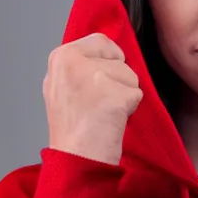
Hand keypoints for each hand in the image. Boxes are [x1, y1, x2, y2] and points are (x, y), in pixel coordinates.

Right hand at [43, 33, 142, 165]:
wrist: (75, 158)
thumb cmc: (73, 124)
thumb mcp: (64, 82)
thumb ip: (83, 62)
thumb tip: (111, 47)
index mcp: (60, 56)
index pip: (101, 39)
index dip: (108, 59)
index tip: (98, 82)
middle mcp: (73, 62)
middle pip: (119, 57)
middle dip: (117, 79)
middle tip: (98, 101)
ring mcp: (94, 78)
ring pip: (131, 75)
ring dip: (124, 94)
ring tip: (103, 112)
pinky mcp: (114, 95)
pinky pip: (137, 94)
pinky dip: (130, 108)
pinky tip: (111, 120)